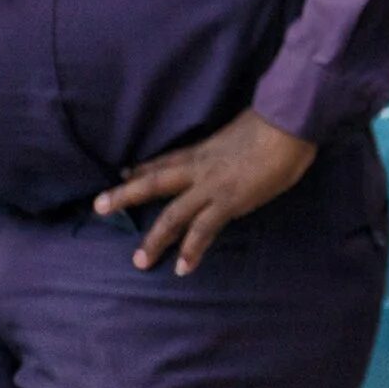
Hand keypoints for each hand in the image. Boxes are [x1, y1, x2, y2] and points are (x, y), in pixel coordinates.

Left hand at [93, 110, 315, 275]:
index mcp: (206, 148)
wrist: (289, 121)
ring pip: (172, 214)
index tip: (125, 172)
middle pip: (154, 182)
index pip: (167, 159)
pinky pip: (203, 230)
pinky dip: (192, 250)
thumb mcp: (247, 128)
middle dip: (125, 195)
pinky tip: (182, 268)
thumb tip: (244, 147)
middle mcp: (201, 167)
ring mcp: (212, 186)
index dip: (144, 167)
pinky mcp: (229, 202)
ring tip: (140, 261)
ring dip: (155, 238)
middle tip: (99, 206)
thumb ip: (238, 142)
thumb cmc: (278, 120)